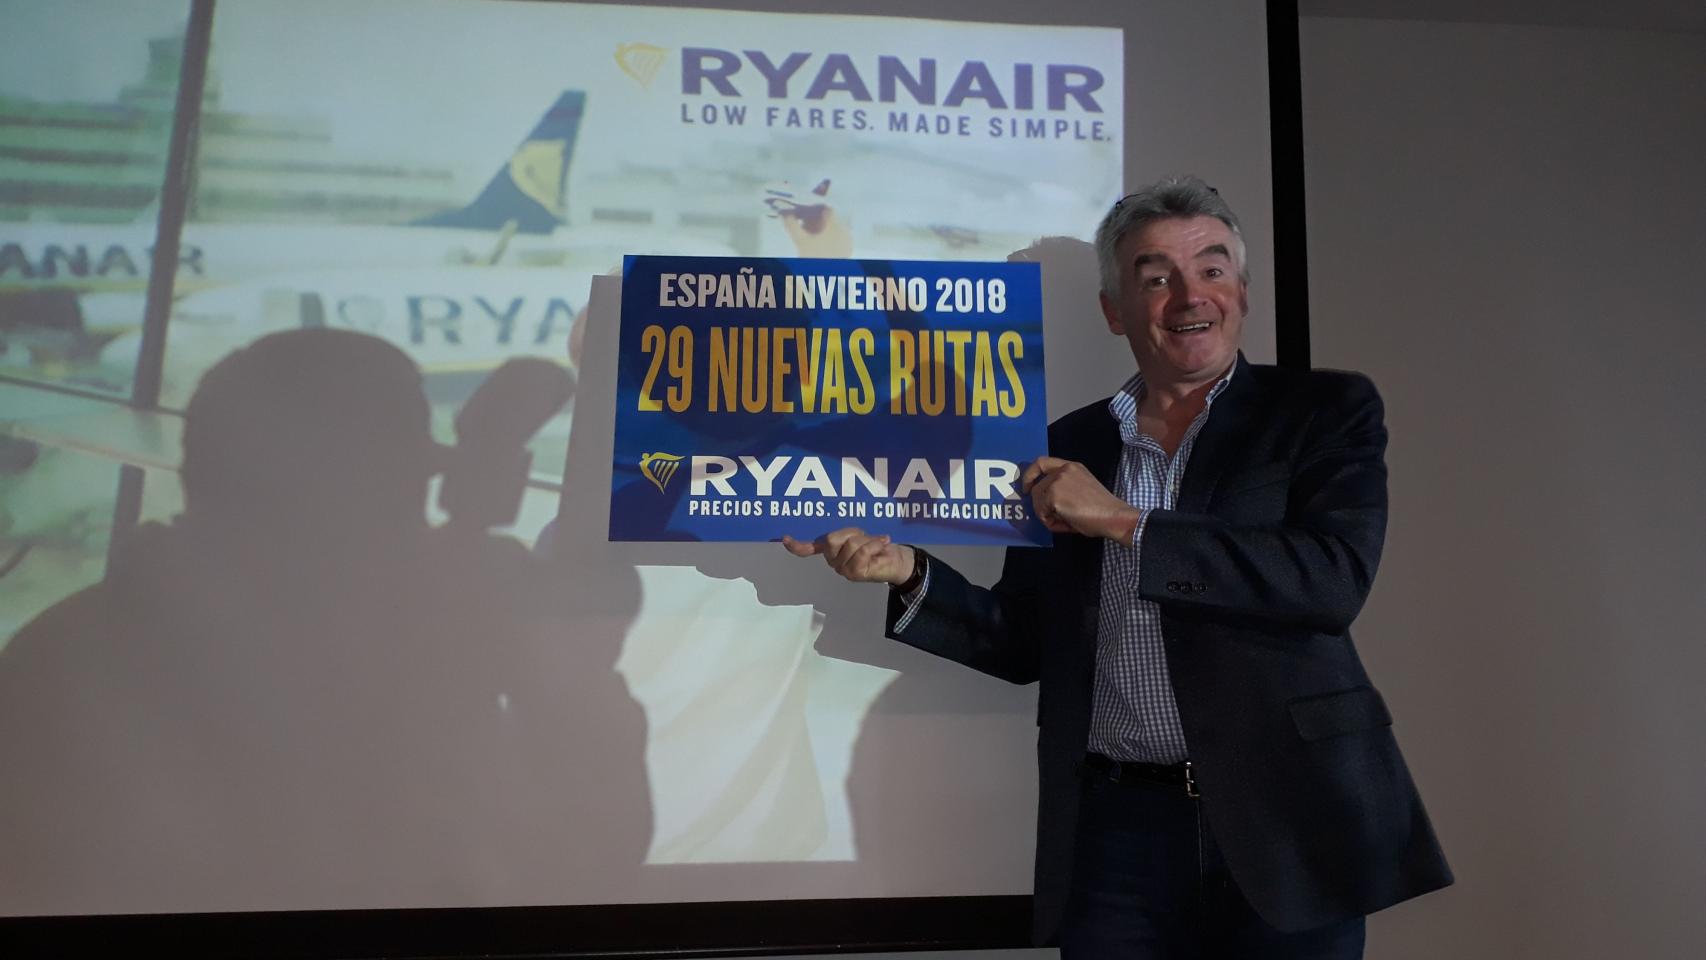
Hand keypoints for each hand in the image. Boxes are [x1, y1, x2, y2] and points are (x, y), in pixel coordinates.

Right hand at [781, 528, 914, 585]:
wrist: (898, 559)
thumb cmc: (877, 545)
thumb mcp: (858, 535)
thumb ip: (844, 535)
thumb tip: (829, 537)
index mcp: (830, 551)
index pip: (809, 548)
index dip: (797, 545)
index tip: (785, 539)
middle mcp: (833, 562)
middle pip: (831, 539)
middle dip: (852, 532)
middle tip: (866, 536)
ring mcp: (843, 570)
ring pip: (850, 544)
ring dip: (868, 539)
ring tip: (877, 542)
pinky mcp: (855, 574)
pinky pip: (861, 552)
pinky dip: (874, 544)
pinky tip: (883, 543)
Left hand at [1021, 456, 1142, 541]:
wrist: (1113, 515)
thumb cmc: (1102, 508)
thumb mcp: (1081, 488)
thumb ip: (1064, 488)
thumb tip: (1045, 501)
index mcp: (1071, 466)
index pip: (1042, 462)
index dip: (1030, 475)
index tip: (1026, 488)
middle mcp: (1062, 470)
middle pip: (1037, 488)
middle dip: (1043, 506)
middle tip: (1058, 518)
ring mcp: (1057, 481)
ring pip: (1037, 502)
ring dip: (1048, 516)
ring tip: (1067, 522)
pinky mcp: (1053, 495)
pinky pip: (1042, 513)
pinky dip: (1052, 523)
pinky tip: (1067, 524)